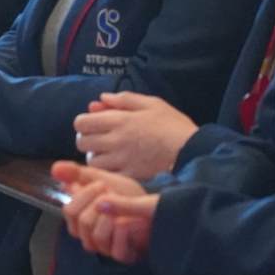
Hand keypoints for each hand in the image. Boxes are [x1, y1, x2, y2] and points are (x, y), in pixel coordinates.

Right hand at [52, 161, 157, 262]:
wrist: (154, 208)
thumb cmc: (127, 195)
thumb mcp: (103, 179)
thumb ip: (79, 174)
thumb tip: (54, 168)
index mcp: (80, 217)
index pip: (69, 211)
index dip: (84, 195)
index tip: (102, 184)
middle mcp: (88, 234)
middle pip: (80, 222)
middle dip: (97, 203)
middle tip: (112, 193)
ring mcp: (104, 247)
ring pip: (95, 236)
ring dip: (110, 217)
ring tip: (122, 208)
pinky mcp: (122, 255)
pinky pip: (115, 250)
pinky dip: (122, 233)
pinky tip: (128, 221)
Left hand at [73, 92, 199, 179]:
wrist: (192, 151)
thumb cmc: (174, 125)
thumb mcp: (152, 104)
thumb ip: (124, 99)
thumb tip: (102, 99)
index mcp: (119, 120)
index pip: (82, 122)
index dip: (84, 123)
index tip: (93, 125)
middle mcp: (116, 140)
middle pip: (82, 142)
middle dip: (87, 140)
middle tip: (99, 141)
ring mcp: (122, 160)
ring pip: (92, 162)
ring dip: (96, 158)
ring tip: (108, 155)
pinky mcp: (130, 176)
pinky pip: (108, 176)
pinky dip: (107, 172)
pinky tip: (118, 167)